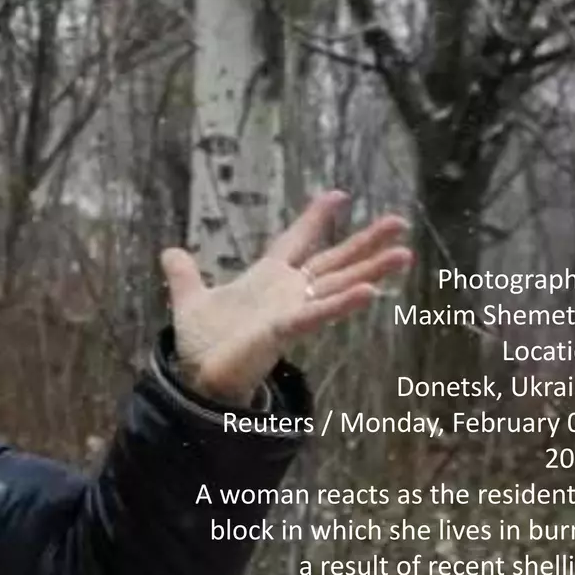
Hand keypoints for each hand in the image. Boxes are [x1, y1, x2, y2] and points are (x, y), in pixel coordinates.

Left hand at [160, 192, 411, 405]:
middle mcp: (287, 293)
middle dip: (365, 242)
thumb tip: (170, 252)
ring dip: (371, 269)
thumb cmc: (204, 345)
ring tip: (405, 254)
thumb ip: (185, 276)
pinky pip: (317, 314)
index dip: (315, 219)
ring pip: (338, 285)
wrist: (198, 380)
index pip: (297, 242)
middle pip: (333, 261)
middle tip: (399, 221)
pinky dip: (342, 304)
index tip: (338, 194)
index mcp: (268, 279)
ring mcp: (290, 311)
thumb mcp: (190, 300)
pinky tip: (370, 291)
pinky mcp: (284, 331)